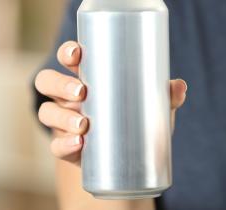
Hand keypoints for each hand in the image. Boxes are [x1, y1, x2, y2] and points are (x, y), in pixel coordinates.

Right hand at [35, 41, 186, 164]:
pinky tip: (79, 144)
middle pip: (48, 81)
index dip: (67, 52)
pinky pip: (56, 145)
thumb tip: (179, 86)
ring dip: (61, 116)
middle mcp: (69, 96)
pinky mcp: (66, 147)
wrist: (134, 162)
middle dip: (60, 84)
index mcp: (88, 77)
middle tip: (82, 92)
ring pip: (46, 112)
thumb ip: (167, 96)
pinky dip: (64, 144)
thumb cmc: (140, 120)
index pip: (68, 57)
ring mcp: (64, 122)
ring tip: (84, 123)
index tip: (77, 54)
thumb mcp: (155, 106)